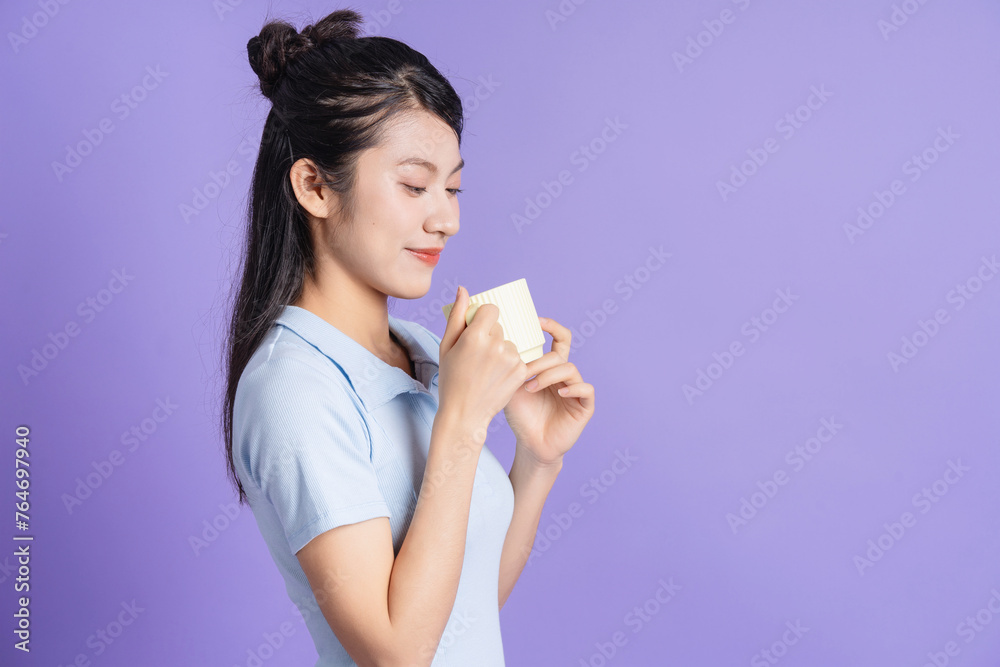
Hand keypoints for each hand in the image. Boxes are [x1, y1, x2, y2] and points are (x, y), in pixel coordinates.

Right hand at [437, 287, 529, 444]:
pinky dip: (509, 364)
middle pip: (500, 327)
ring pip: (510, 342)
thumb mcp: (447, 346)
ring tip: (486, 370)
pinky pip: (518, 357)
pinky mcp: (521, 371)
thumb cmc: (451, 379)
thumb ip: (457, 315)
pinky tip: (496, 377)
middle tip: (477, 358)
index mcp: (476, 335)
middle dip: (491, 336)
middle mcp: (496, 344)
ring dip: (501, 350)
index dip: (484, 319)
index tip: (478, 331)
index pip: (491, 310)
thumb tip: (463, 289)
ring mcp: (511, 358)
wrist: (464, 414)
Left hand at [503, 316, 594, 465]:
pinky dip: (573, 387)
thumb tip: (495, 341)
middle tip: (522, 372)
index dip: (552, 327)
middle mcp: (566, 376)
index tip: (537, 320)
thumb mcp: (510, 387)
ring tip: (530, 387)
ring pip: (570, 369)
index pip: (559, 340)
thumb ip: (509, 366)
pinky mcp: (584, 407)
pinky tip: (560, 393)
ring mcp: (576, 390)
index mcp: (551, 368)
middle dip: (539, 362)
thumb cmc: (521, 416)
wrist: (530, 445)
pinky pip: (586, 389)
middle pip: (559, 355)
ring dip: (548, 375)